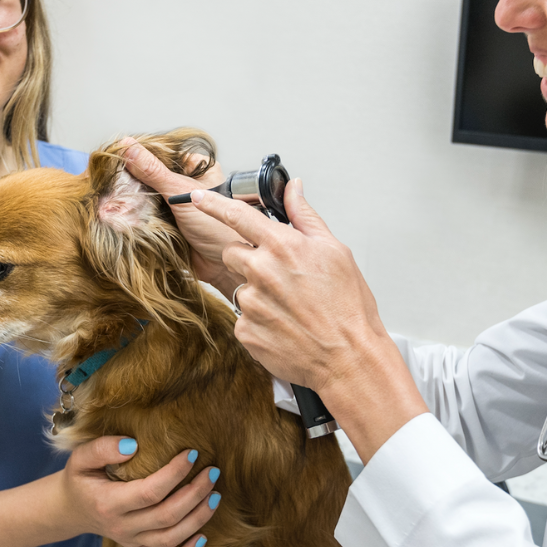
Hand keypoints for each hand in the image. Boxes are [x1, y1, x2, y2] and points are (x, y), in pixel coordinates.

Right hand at [59, 437, 219, 546]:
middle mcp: (122, 527)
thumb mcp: (80, 458)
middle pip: (166, 516)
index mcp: (109, 503)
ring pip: (171, 538)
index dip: (174, 474)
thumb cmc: (80, 478)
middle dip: (195, 494)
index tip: (192, 453)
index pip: (149, 492)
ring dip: (198, 519)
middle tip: (213, 471)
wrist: (71, 509)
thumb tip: (133, 445)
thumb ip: (103, 448)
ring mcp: (132, 542)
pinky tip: (204, 538)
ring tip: (215, 495)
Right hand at [123, 143, 244, 294]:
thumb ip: (153, 171)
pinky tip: (117, 213)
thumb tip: (128, 146)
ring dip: (131, 200)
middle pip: (151, 177)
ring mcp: (176, 207)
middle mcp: (187, 186)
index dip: (140, 155)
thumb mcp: (181, 192)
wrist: (223, 268)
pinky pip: (146, 217)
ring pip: (147, 197)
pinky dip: (134, 217)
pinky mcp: (168, 226)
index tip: (117, 155)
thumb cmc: (218, 227)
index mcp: (197, 169)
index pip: (163, 154)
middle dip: (132, 181)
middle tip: (109, 179)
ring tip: (109, 197)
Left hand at [186, 179, 387, 392]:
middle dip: (248, 259)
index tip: (198, 197)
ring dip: (256, 292)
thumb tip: (293, 189)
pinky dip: (259, 320)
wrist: (348, 357)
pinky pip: (243, 318)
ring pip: (239, 287)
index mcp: (282, 246)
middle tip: (278, 275)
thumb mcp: (335, 251)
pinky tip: (283, 325)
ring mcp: (250, 303)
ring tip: (289, 306)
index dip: (213, 204)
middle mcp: (261, 272)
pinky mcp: (245, 331)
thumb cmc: (347, 308)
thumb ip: (305, 217)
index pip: (237, 215)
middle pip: (232, 253)